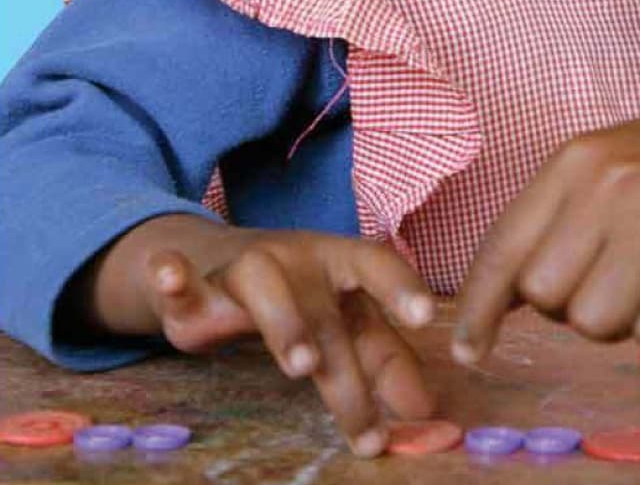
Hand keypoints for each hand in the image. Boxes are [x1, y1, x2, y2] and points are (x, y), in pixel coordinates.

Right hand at [78, 216, 436, 455]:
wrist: (226, 263)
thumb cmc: (307, 297)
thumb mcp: (347, 320)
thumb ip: (383, 359)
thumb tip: (425, 411)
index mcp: (340, 261)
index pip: (376, 264)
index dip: (401, 287)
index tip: (426, 315)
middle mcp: (297, 259)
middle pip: (323, 313)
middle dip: (344, 368)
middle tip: (365, 426)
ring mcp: (245, 271)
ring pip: (264, 287)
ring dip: (286, 324)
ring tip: (303, 366)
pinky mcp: (195, 295)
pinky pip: (180, 283)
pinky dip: (172, 277)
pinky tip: (169, 274)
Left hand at [453, 100, 639, 358]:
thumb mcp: (613, 162)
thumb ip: (558, 217)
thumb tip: (498, 298)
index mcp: (578, 157)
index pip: (504, 248)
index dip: (479, 310)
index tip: (470, 350)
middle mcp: (613, 182)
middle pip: (546, 298)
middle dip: (573, 306)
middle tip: (619, 276)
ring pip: (596, 323)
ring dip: (623, 319)